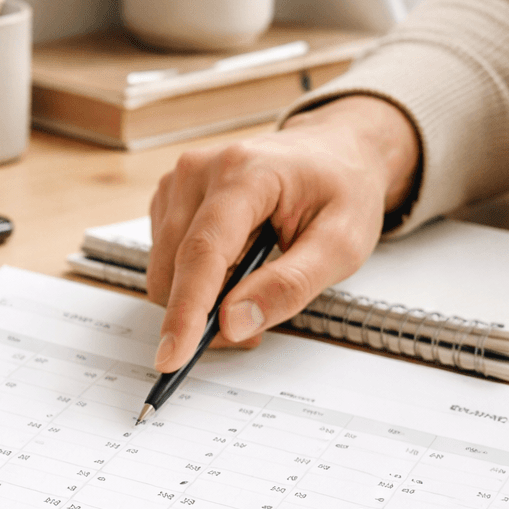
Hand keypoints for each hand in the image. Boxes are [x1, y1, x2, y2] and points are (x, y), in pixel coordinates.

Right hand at [147, 96, 420, 372]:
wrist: (333, 152)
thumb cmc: (342, 190)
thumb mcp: (342, 244)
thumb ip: (289, 286)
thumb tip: (233, 323)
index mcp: (244, 173)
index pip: (203, 251)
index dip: (186, 310)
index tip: (173, 356)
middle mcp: (198, 171)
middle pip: (175, 267)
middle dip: (204, 312)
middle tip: (254, 324)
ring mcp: (177, 183)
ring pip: (166, 269)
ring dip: (201, 296)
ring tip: (252, 283)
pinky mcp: (168, 199)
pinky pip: (166, 260)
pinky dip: (196, 280)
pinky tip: (233, 265)